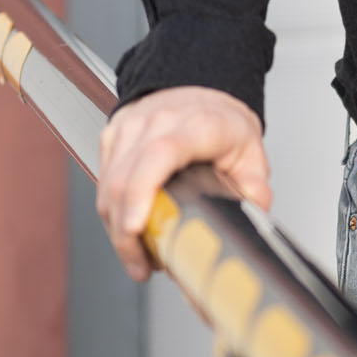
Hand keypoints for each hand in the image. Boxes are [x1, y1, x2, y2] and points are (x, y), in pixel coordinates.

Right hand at [95, 85, 272, 282]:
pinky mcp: (112, 134)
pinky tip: (130, 229)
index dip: (143, 192)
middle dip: (126, 234)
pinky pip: (102, 180)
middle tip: (144, 267)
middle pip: (125, 179)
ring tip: (139, 256)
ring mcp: (130, 125)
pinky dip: (112, 212)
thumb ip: (254, 186)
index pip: (161, 153)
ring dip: (117, 229)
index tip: (136, 228)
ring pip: (108, 185)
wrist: (200, 90)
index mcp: (198, 124)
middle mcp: (158, 120)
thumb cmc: (222, 123)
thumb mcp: (250, 151)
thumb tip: (254, 212)